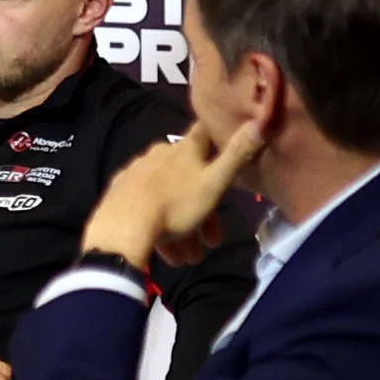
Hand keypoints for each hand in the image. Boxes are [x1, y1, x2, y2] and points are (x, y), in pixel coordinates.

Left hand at [83, 120, 264, 269]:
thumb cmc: (177, 204)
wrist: (123, 227)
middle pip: (189, 179)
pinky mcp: (120, 195)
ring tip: (189, 259)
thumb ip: (237, 154)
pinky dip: (162, 231)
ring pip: (170, 200)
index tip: (228, 151)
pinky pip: (148, 210)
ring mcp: (136, 175)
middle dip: (205, 212)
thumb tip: (259, 120)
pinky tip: (169, 256)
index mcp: (182, 148)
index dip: (219, 138)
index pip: (205, 134)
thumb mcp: (215, 181)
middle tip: (212, 242)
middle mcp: (158, 155)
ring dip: (184, 230)